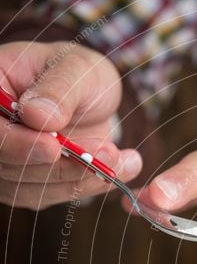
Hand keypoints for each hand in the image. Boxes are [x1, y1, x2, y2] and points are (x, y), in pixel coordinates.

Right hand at [0, 41, 141, 209]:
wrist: (91, 99)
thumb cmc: (79, 74)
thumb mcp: (77, 68)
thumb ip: (58, 89)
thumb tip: (36, 115)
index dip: (15, 144)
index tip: (52, 147)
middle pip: (6, 165)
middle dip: (58, 167)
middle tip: (107, 154)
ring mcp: (6, 161)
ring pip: (28, 188)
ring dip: (77, 179)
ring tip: (117, 158)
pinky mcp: (27, 185)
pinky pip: (51, 196)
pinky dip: (86, 186)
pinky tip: (119, 170)